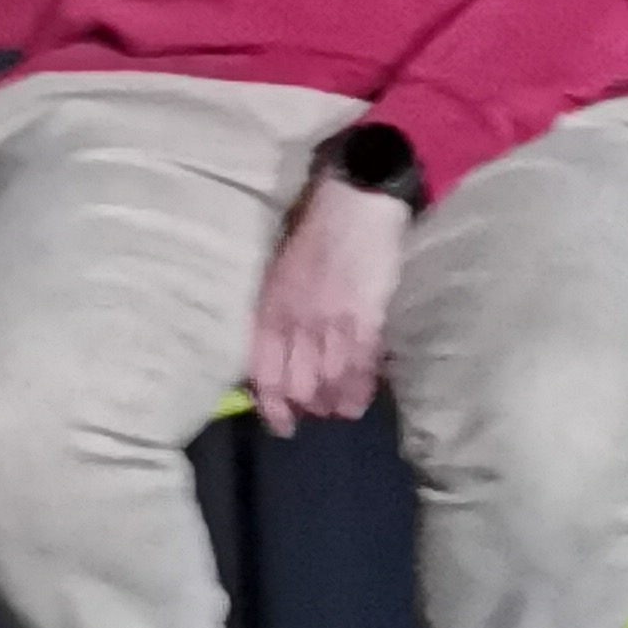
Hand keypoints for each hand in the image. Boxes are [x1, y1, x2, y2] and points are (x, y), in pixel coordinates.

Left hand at [249, 177, 409, 435]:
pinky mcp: (364, 318)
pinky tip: (360, 401)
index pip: (263, 372)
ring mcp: (329, 322)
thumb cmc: (316, 232)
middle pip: (296, 385)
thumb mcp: (282, 272)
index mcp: (269, 307)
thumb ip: (281, 311)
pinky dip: (360, 390)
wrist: (355, 201)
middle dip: (307, 407)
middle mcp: (294, 321)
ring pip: (328, 383)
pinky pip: (360, 368)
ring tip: (341, 411)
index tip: (283, 426)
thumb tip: (287, 352)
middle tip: (319, 414)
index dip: (272, 406)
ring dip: (334, 404)